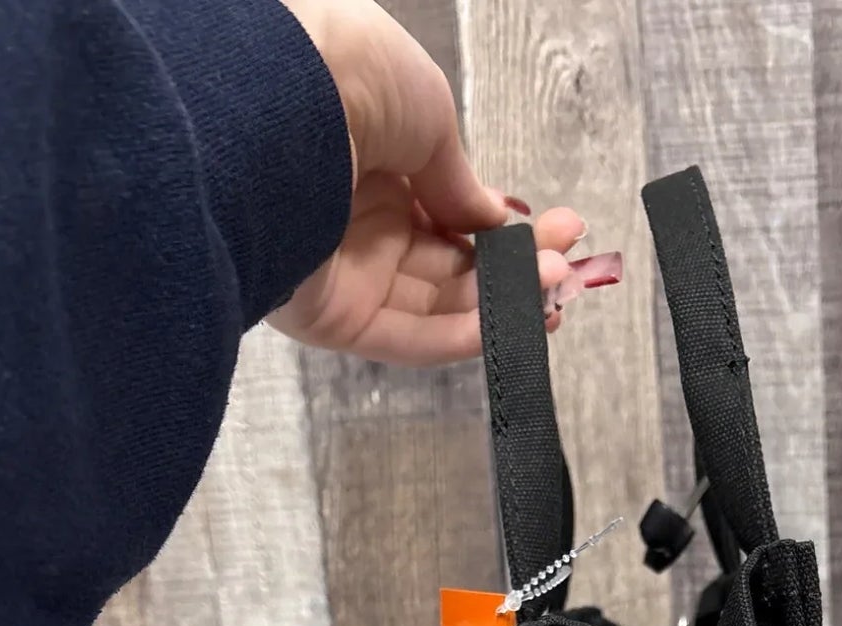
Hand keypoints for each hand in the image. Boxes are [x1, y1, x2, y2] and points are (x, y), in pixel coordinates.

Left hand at [271, 1, 612, 364]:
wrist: (275, 94)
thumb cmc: (343, 71)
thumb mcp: (426, 110)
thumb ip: (463, 180)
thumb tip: (494, 221)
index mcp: (373, 155)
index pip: (449, 212)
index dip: (506, 229)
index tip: (559, 231)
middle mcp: (355, 215)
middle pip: (449, 265)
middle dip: (515, 271)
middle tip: (565, 269)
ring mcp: (342, 268)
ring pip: (435, 306)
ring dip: (501, 305)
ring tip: (553, 290)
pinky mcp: (328, 314)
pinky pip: (406, 337)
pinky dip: (464, 337)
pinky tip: (512, 325)